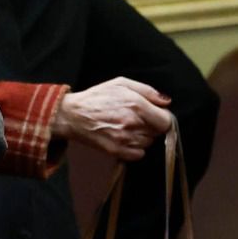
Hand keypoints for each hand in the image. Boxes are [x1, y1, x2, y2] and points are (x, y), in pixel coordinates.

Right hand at [50, 77, 171, 160]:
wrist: (71, 115)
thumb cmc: (96, 97)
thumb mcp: (120, 83)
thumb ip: (147, 90)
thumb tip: (166, 102)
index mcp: (136, 105)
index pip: (166, 120)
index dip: (162, 118)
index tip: (153, 115)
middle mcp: (132, 123)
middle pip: (158, 132)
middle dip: (151, 126)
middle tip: (136, 120)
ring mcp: (124, 138)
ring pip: (148, 143)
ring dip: (142, 137)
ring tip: (126, 128)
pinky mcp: (116, 151)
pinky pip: (139, 154)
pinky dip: (135, 149)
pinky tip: (124, 139)